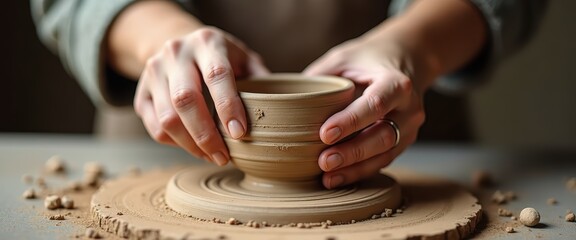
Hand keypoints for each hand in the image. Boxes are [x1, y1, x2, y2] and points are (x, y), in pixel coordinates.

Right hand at [134, 27, 268, 165]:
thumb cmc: (220, 58)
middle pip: (185, 99)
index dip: (228, 106)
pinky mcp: (141, 93)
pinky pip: (155, 127)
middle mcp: (175, 53)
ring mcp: (153, 72)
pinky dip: (176, 144)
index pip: (216, 75)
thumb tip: (282, 111)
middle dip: (207, 135)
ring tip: (213, 156)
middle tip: (224, 157)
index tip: (240, 133)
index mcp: (207, 42)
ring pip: (167, 118)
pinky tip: (196, 148)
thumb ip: (261, 80)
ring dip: (191, 145)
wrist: (178, 46)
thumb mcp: (243, 58)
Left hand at [304, 35, 425, 188]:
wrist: (404, 61)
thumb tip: (288, 100)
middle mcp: (409, 108)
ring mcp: (408, 129)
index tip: (324, 133)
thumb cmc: (367, 59)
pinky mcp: (402, 142)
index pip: (376, 104)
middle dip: (352, 152)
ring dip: (355, 168)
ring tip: (327, 177)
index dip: (351, 121)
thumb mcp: (343, 57)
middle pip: (382, 135)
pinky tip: (337, 178)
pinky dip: (359, 171)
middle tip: (323, 161)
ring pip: (384, 154)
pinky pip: (382, 161)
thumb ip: (320, 76)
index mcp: (397, 83)